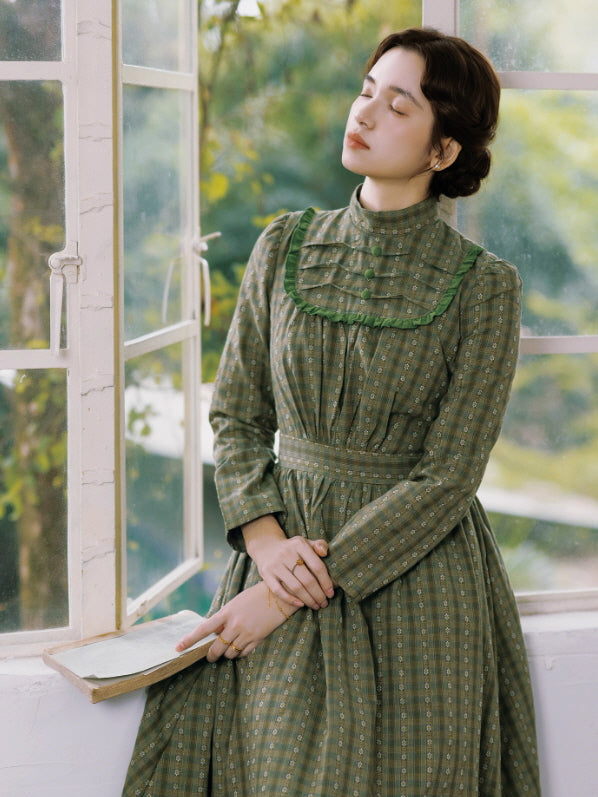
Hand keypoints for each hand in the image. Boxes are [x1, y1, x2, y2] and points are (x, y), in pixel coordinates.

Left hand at [175, 581, 295, 661]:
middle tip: (210, 656)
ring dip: (227, 653)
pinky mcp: (257, 639)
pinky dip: (239, 654)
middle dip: (211, 655)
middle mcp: (234, 624)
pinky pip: (243, 654)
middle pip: (216, 648)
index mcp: (226, 612)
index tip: (178, 648)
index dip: (189, 640)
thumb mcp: (236, 603)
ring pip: (229, 653)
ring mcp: (246, 633)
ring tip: (230, 647)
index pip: (203, 629)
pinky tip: (242, 647)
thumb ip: (224, 617)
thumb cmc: (255, 596)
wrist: (279, 595)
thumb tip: (215, 633)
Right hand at [242, 516, 333, 609]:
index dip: (326, 582)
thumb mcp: (306, 543)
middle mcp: (286, 553)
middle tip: (324, 603)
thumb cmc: (293, 549)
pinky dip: (290, 599)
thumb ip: (319, 545)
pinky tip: (301, 604)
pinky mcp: (265, 573)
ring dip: (308, 599)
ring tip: (315, 605)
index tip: (331, 593)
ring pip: (295, 587)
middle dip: (318, 594)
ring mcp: (275, 564)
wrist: (267, 547)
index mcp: (299, 544)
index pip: (317, 566)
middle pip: (307, 579)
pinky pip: (278, 591)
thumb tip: (325, 553)